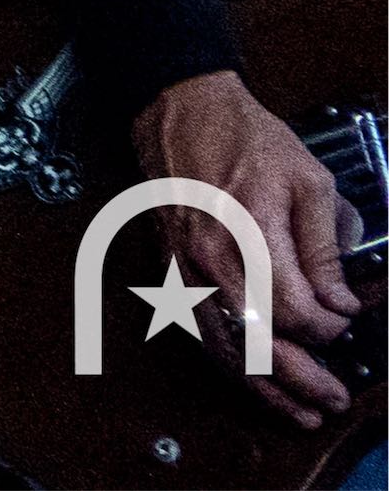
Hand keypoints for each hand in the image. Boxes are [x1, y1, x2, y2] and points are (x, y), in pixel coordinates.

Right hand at [137, 68, 363, 425]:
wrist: (179, 108)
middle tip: (333, 397)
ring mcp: (185, 263)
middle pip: (258, 340)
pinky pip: (196, 330)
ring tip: (298, 410)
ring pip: (222, 347)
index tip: (347, 319)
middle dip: (303, 378)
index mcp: (250, 228)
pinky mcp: (170, 266)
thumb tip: (339, 299)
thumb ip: (326, 243)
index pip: (296, 309)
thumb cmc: (244, 137)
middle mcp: (212, 254)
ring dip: (263, 386)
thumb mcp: (308, 178)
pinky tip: (251, 378)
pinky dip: (226, 364)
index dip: (330, 328)